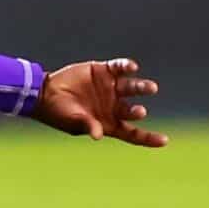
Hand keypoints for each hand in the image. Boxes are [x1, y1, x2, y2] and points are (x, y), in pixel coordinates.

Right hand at [31, 59, 166, 147]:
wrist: (44, 92)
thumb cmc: (58, 112)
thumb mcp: (72, 120)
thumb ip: (87, 125)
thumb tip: (98, 135)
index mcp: (108, 123)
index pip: (132, 133)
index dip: (148, 138)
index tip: (164, 141)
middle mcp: (113, 106)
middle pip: (132, 110)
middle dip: (136, 112)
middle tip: (139, 111)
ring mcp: (110, 88)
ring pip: (131, 88)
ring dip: (141, 88)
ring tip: (149, 88)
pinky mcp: (103, 71)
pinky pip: (119, 68)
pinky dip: (126, 66)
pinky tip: (132, 67)